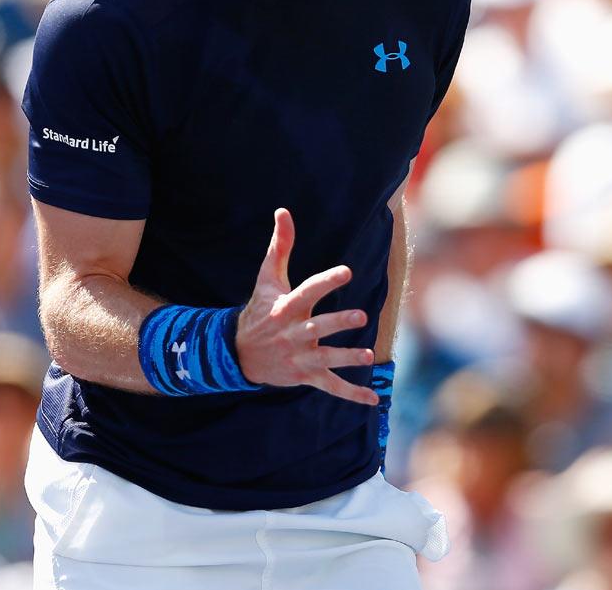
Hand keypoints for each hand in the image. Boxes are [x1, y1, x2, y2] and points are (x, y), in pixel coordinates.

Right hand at [236, 208, 377, 405]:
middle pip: (318, 328)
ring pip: (326, 359)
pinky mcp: (305, 376)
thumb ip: (280, 246)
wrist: (238, 353)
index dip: (327, 282)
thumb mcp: (266, 278)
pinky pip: (330, 387)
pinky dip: (351, 395)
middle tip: (361, 316)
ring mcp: (300, 357)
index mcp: (286, 307)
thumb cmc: (259, 309)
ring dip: (347, 358)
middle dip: (338, 323)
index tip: (347, 272)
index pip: (309, 291)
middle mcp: (293, 333)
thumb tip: (283, 211)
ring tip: (367, 356)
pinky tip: (373, 399)